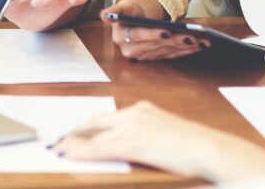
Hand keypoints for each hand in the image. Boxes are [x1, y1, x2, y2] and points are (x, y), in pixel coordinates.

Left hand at [53, 100, 264, 180]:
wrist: (208, 148)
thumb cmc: (194, 146)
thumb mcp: (166, 134)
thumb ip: (147, 134)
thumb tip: (134, 144)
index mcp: (142, 109)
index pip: (106, 117)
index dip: (86, 125)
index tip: (72, 130)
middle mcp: (134, 113)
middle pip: (94, 121)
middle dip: (73, 131)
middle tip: (56, 138)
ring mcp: (132, 127)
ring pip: (92, 135)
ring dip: (72, 142)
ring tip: (56, 148)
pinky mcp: (132, 143)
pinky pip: (98, 148)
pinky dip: (80, 151)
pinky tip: (67, 154)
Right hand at [102, 0, 208, 60]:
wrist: (133, 20)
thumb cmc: (129, 12)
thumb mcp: (121, 7)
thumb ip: (114, 10)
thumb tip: (103, 15)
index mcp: (122, 37)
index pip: (138, 36)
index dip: (152, 34)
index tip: (166, 31)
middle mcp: (132, 50)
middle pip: (156, 46)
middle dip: (175, 41)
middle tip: (191, 37)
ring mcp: (145, 56)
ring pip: (167, 51)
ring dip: (185, 47)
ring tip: (200, 41)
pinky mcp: (156, 58)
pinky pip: (173, 55)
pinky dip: (187, 51)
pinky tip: (199, 46)